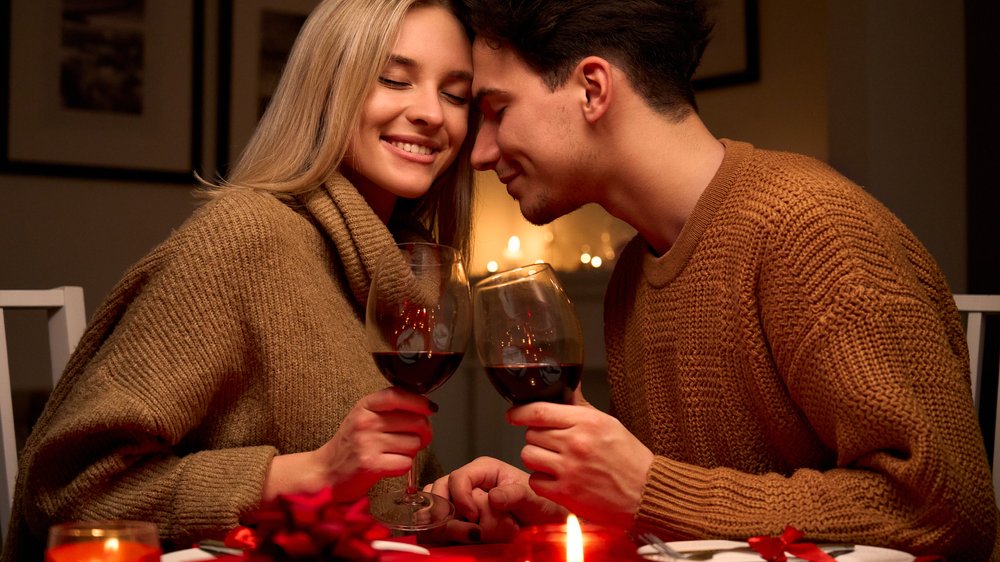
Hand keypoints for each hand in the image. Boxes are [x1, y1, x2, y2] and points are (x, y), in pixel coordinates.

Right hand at [263, 387, 434, 501]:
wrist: (325, 472)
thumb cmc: (350, 444)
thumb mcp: (364, 417)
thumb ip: (389, 410)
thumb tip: (426, 409)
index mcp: (365, 406)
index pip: (398, 395)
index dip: (420, 401)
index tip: (431, 408)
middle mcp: (366, 421)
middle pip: (416, 421)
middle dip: (423, 433)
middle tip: (416, 439)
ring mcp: (368, 443)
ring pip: (414, 444)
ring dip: (410, 452)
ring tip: (394, 453)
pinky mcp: (371, 465)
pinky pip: (406, 463)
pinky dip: (402, 467)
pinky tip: (389, 465)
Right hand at [420, 457, 567, 543]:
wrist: (545, 524)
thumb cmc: (541, 505)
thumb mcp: (534, 498)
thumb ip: (516, 495)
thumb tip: (494, 497)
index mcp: (483, 470)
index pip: (458, 478)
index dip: (461, 497)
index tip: (474, 516)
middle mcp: (468, 484)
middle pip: (439, 492)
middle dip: (450, 514)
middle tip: (472, 532)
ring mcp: (460, 502)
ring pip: (435, 510)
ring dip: (448, 527)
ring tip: (474, 537)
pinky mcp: (458, 521)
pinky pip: (438, 525)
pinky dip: (444, 535)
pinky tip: (464, 541)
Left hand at [508, 386, 652, 527]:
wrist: (646, 493)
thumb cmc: (630, 459)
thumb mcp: (608, 423)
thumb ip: (581, 406)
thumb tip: (566, 385)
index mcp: (586, 422)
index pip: (539, 411)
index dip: (519, 412)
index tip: (513, 415)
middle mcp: (575, 443)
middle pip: (531, 433)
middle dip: (537, 437)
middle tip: (552, 444)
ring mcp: (569, 469)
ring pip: (528, 455)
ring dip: (536, 458)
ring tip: (553, 461)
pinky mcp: (566, 493)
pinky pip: (535, 481)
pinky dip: (542, 481)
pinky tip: (557, 479)